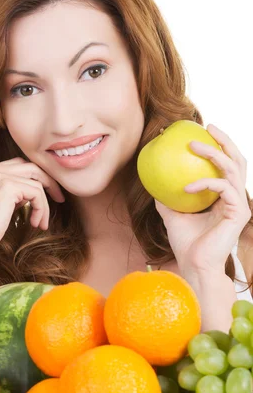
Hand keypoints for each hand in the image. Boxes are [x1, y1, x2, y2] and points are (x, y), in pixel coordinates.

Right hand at [0, 157, 65, 258]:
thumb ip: (12, 194)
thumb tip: (33, 191)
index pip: (20, 165)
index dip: (37, 178)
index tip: (47, 196)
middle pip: (31, 166)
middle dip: (49, 182)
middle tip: (59, 199)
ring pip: (37, 181)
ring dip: (44, 203)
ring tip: (42, 222)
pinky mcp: (7, 186)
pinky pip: (37, 192)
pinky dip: (41, 208)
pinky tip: (35, 223)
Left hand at [154, 123, 250, 274]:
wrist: (194, 265)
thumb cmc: (185, 243)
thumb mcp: (171, 214)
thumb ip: (167, 197)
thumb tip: (152, 181)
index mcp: (223, 197)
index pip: (226, 165)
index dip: (218, 146)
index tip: (202, 131)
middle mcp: (235, 197)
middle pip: (237, 160)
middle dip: (224, 140)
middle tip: (207, 126)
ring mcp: (240, 204)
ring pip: (233, 168)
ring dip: (213, 154)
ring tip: (194, 145)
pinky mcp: (239, 212)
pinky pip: (223, 188)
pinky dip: (204, 183)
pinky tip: (186, 187)